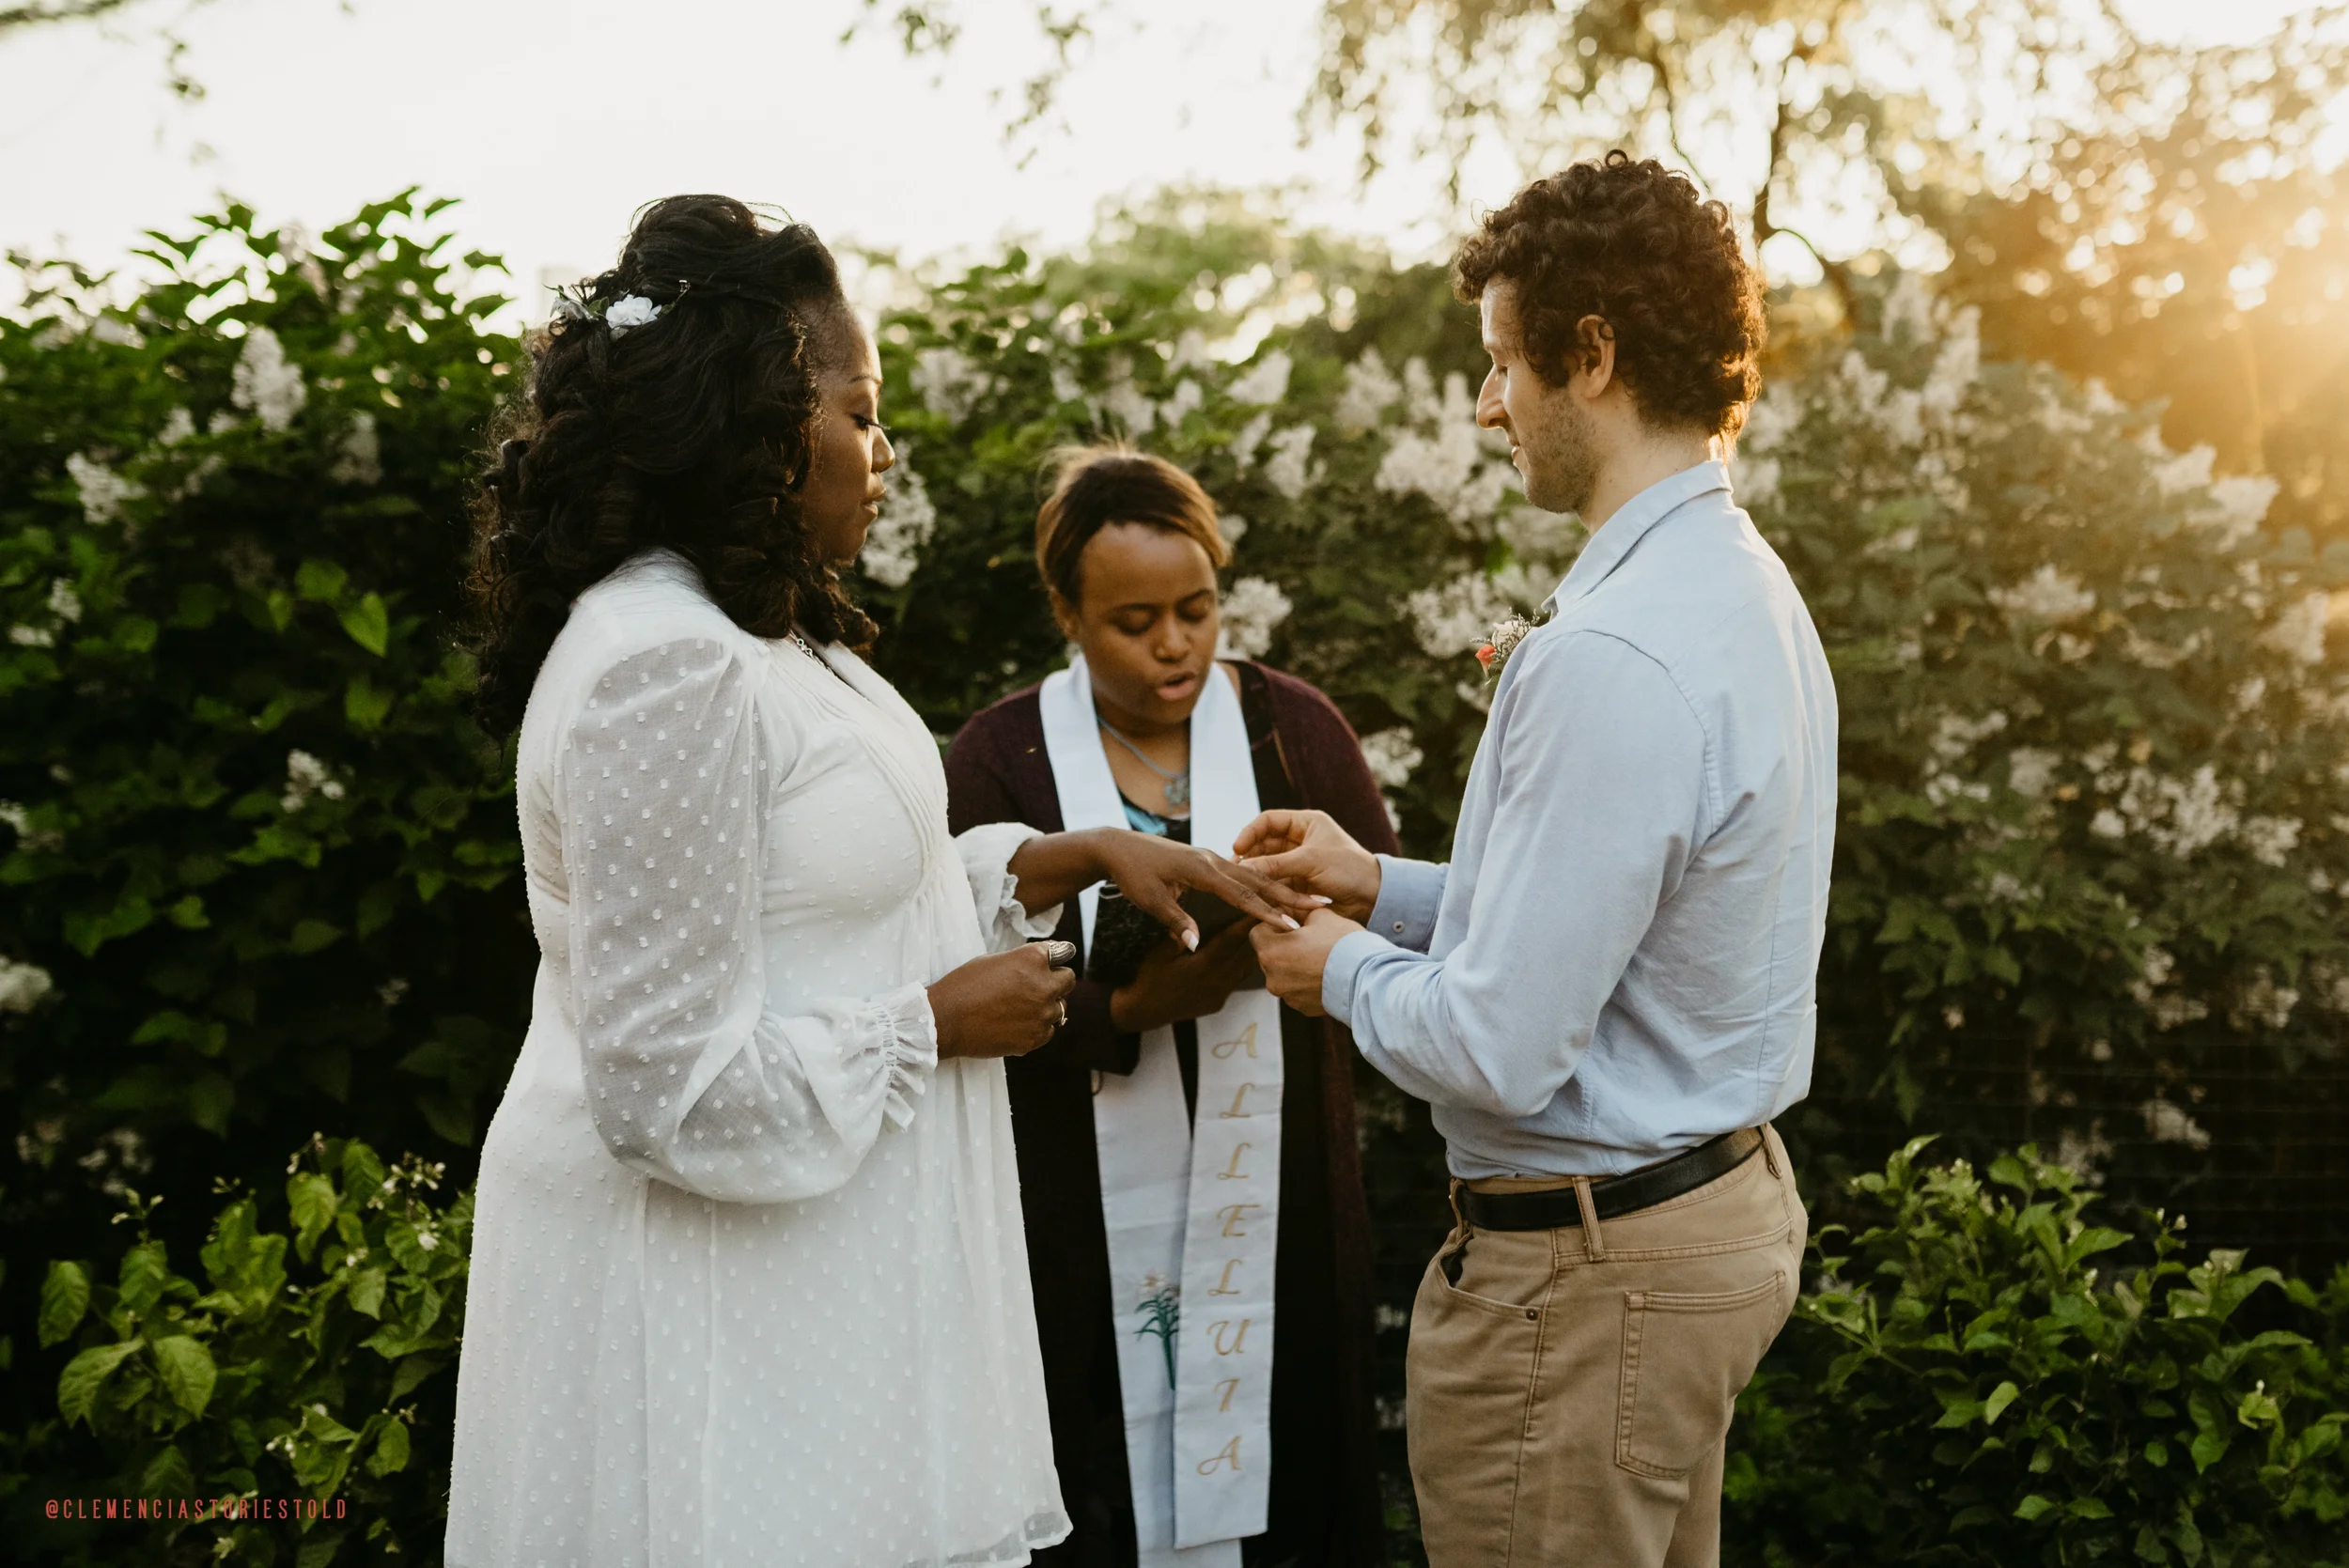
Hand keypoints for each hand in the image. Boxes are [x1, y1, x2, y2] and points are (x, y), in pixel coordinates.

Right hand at [927, 944, 1077, 1058]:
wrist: (945, 1020)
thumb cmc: (964, 984)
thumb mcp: (995, 960)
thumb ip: (1025, 961)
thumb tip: (1044, 964)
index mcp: (1034, 959)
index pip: (1064, 953)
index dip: (1055, 958)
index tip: (1051, 962)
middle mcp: (1044, 985)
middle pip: (1068, 980)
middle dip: (1056, 981)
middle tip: (1038, 986)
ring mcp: (1042, 1014)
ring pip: (1060, 1008)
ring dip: (1047, 1006)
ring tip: (1023, 1008)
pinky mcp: (1034, 1038)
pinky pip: (1048, 1031)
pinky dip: (1038, 1027)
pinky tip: (1018, 1024)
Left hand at [1086, 830, 1323, 950]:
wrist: (1119, 846)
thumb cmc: (1133, 873)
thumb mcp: (1150, 900)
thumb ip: (1176, 922)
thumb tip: (1195, 946)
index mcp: (1203, 871)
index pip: (1243, 895)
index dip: (1268, 912)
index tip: (1292, 924)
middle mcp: (1214, 861)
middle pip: (1260, 881)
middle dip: (1291, 895)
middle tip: (1321, 905)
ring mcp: (1213, 859)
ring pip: (1255, 876)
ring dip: (1283, 888)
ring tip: (1310, 898)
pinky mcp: (1209, 860)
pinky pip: (1243, 874)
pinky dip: (1264, 884)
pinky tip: (1278, 890)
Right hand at [1110, 921, 1260, 1034]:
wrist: (1146, 1012)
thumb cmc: (1150, 979)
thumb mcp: (1157, 956)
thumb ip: (1175, 939)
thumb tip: (1188, 921)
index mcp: (1201, 967)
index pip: (1230, 941)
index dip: (1247, 924)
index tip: (1263, 909)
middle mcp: (1216, 981)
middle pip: (1245, 953)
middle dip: (1261, 934)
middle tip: (1276, 915)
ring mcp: (1220, 993)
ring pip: (1246, 968)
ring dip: (1258, 950)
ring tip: (1272, 931)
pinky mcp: (1219, 1001)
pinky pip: (1239, 979)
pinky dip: (1247, 964)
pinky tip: (1255, 952)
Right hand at [1231, 809, 1381, 922]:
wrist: (1372, 898)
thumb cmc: (1348, 870)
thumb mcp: (1310, 862)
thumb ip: (1276, 864)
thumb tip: (1243, 868)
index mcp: (1306, 824)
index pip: (1268, 821)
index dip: (1250, 833)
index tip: (1237, 848)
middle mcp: (1300, 840)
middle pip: (1264, 844)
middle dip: (1249, 856)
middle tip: (1235, 870)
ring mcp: (1298, 862)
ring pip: (1267, 865)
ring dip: (1256, 873)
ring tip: (1242, 884)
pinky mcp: (1298, 883)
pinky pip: (1275, 882)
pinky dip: (1265, 888)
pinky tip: (1255, 895)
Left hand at [1248, 907, 1362, 1017]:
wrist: (1368, 977)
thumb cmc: (1343, 943)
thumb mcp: (1321, 916)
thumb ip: (1301, 912)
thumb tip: (1295, 911)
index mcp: (1271, 952)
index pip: (1258, 933)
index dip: (1273, 925)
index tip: (1291, 923)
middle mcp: (1272, 978)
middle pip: (1269, 955)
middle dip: (1283, 946)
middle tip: (1307, 939)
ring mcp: (1287, 996)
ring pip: (1283, 974)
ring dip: (1294, 965)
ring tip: (1319, 958)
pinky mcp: (1301, 1008)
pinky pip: (1297, 989)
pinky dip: (1306, 982)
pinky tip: (1325, 974)